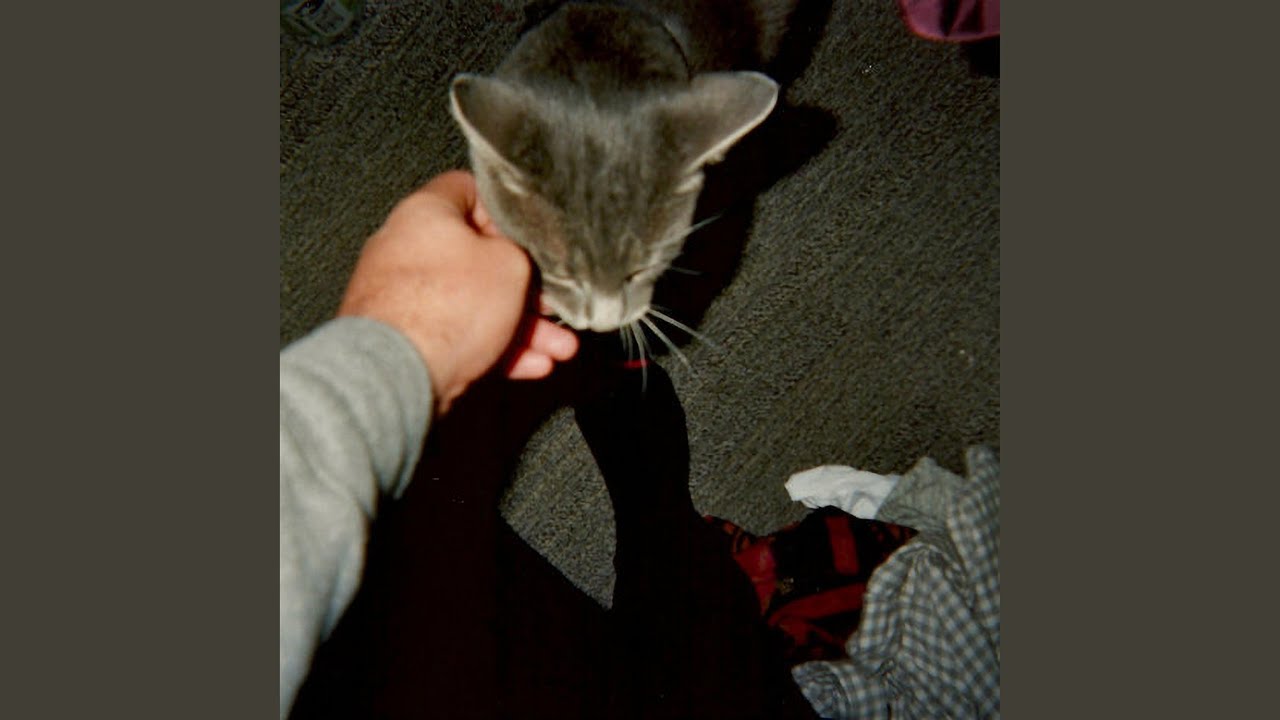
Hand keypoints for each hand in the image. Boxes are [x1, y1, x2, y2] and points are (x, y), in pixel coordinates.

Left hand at [337, 170, 577, 413]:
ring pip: (473, 305)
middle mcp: (406, 248)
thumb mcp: (510, 264)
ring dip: (519, 328)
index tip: (529, 236)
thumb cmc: (446, 307)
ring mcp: (402, 296)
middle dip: (525, 290)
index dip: (506, 213)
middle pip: (477, 260)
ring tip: (557, 349)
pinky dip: (493, 349)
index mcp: (425, 212)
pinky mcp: (405, 337)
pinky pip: (456, 336)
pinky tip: (530, 366)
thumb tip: (519, 261)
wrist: (399, 373)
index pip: (469, 190)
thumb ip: (520, 253)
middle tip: (551, 305)